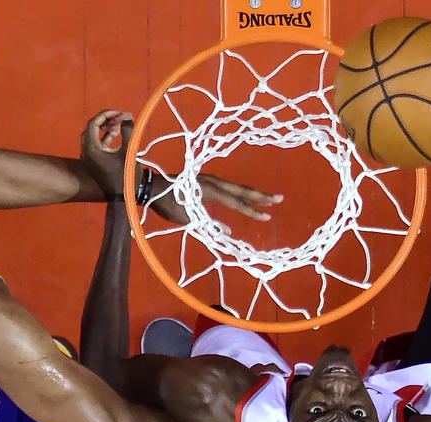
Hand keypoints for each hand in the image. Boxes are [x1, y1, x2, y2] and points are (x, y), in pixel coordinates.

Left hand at [80, 109, 131, 196]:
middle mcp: (86, 153)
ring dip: (105, 129)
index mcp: (91, 149)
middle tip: (119, 118)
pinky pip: (97, 144)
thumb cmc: (126, 174)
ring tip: (119, 126)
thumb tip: (126, 116)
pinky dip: (105, 138)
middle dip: (106, 121)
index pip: (93, 124)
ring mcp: (89, 159)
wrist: (125, 195)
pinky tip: (117, 135)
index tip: (119, 113)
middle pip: (91, 129)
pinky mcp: (95, 162)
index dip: (106, 115)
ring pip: (93, 136)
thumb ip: (128, 130)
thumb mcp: (129, 150)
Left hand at [152, 173, 283, 224]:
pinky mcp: (205, 182)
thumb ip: (208, 223)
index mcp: (210, 190)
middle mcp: (213, 182)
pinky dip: (239, 193)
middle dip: (260, 196)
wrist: (151, 186)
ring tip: (267, 199)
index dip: (251, 210)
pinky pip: (227, 188)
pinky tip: (243, 198)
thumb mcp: (187, 217)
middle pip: (241, 190)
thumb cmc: (166, 203)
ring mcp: (209, 180)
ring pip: (235, 187)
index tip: (267, 216)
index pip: (236, 202)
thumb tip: (227, 231)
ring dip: (251, 193)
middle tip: (279, 198)